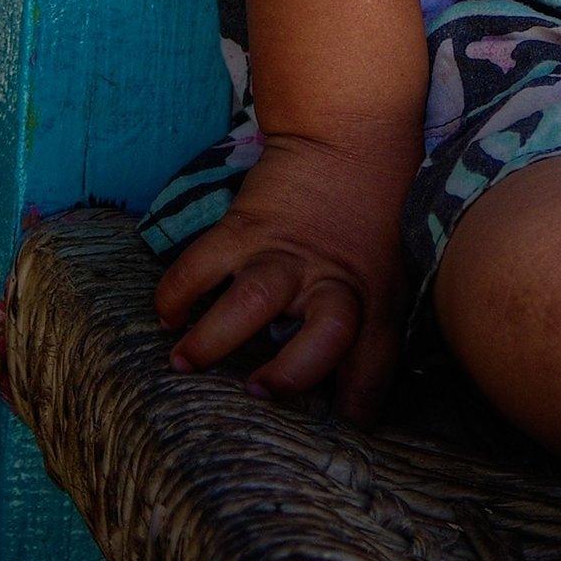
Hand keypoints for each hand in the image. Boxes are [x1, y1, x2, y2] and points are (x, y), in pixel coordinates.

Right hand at [154, 129, 413, 423]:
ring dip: (213, 340)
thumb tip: (344, 390)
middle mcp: (334, 279)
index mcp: (376, 295)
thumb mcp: (392, 267)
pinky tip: (168, 315)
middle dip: (290, 375)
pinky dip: (177, 294)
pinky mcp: (247, 225)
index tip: (342, 429)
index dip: (360, 402)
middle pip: (325, 337)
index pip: (376, 360)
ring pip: (252, 302)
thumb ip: (370, 321)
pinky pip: (202, 265)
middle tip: (256, 394)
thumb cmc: (377, 210)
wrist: (353, 131)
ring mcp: (288, 252)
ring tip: (183, 363)